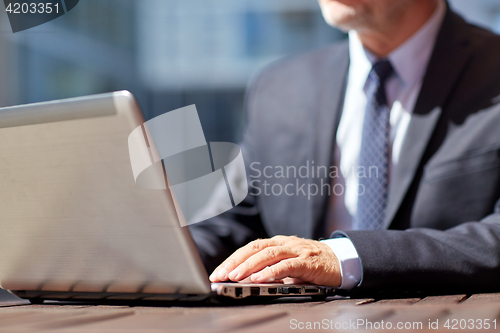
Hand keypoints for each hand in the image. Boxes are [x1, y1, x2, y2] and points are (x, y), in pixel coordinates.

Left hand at [209, 235, 340, 286]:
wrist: (341, 262)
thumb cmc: (311, 265)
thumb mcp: (287, 266)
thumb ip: (270, 270)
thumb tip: (247, 281)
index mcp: (278, 243)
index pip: (250, 248)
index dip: (233, 258)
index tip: (218, 272)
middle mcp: (285, 244)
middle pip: (255, 248)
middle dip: (235, 262)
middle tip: (220, 275)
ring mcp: (296, 251)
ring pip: (269, 254)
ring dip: (249, 266)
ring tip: (236, 276)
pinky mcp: (308, 262)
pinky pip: (287, 265)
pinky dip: (271, 272)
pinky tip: (259, 279)